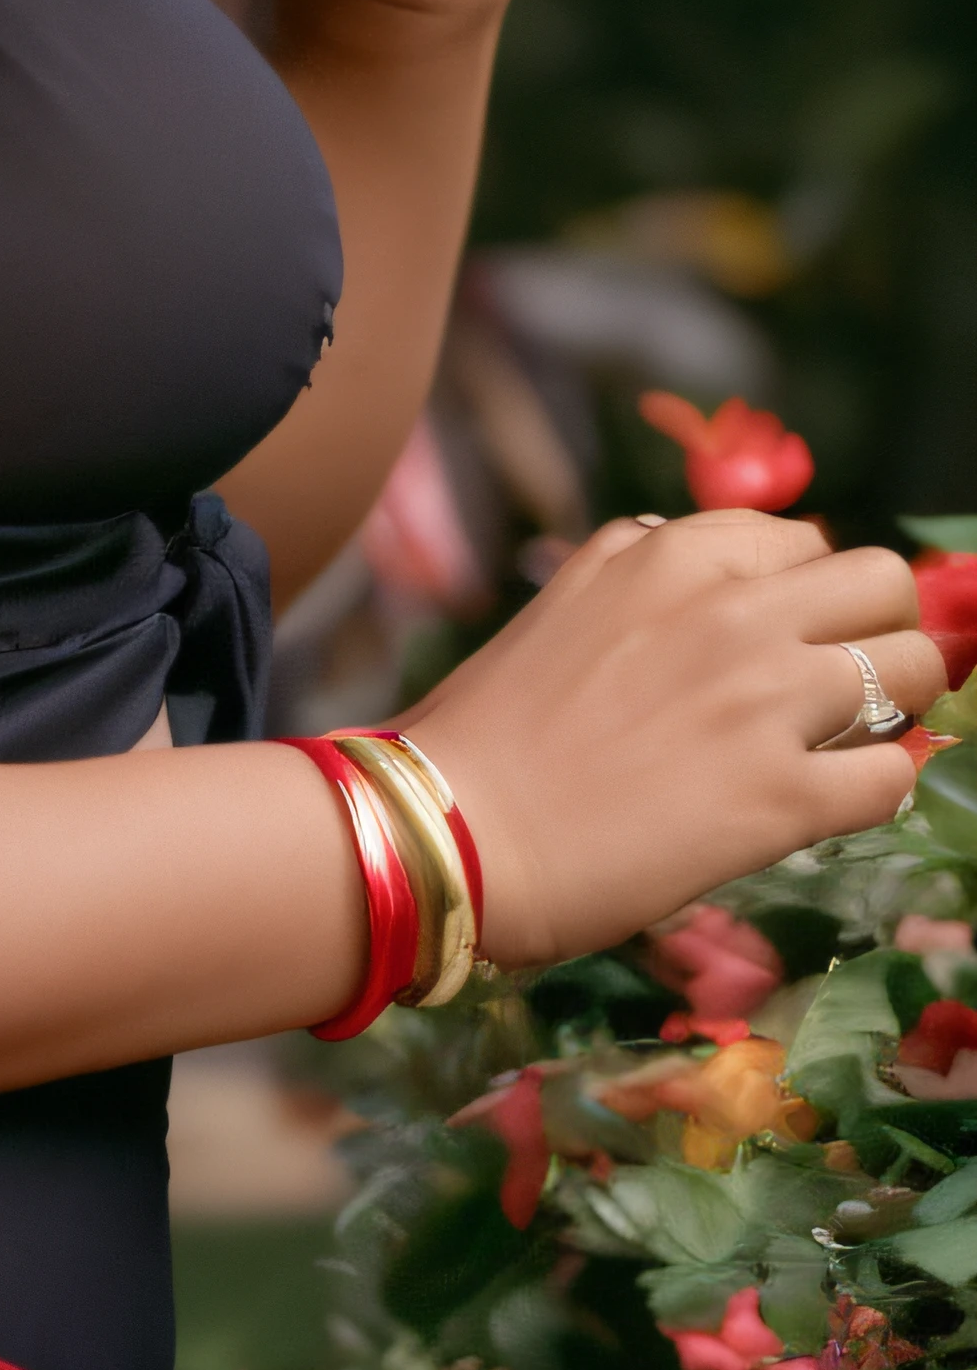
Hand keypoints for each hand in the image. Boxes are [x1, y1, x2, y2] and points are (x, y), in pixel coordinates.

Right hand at [402, 512, 943, 965]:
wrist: (455, 829)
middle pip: (885, 583)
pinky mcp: (784, 799)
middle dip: (877, 629)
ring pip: (915, 670)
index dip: (808, 594)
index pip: (808, 540)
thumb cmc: (490, 725)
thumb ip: (650, 567)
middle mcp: (734, 610)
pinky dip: (870, 791)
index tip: (791, 636)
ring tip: (836, 744)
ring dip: (889, 709)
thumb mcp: (570, 599)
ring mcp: (767, 701)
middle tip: (842, 683)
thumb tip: (727, 571)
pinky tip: (820, 805)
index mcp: (674, 554)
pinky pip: (893, 777)